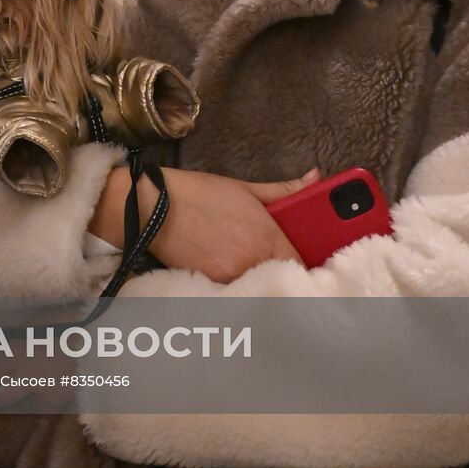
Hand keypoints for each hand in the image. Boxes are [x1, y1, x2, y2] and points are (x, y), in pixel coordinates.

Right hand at [91, 165, 315, 282]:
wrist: (152, 207)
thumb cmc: (197, 194)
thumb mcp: (244, 188)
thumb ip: (284, 189)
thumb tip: (316, 177)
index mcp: (267, 235)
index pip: (302, 263)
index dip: (303, 264)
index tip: (300, 261)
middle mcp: (254, 260)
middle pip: (281, 277)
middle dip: (280, 272)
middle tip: (274, 265)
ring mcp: (232, 275)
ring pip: (257, 285)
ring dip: (257, 279)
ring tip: (247, 266)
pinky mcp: (211, 284)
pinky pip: (235, 290)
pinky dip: (236, 283)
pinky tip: (227, 270)